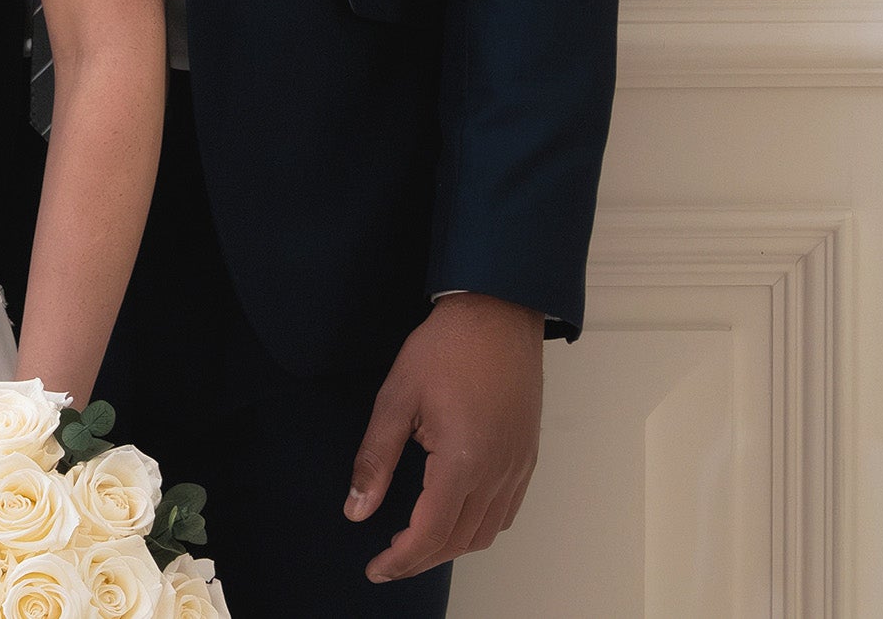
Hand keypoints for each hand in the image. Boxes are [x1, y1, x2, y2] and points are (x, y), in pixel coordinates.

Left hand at [346, 291, 542, 582]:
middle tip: (388, 558)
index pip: (430, 534)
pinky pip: (505, 512)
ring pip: (485, 533)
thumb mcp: (397, 396)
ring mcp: (517, 467)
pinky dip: (477, 527)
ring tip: (415, 541)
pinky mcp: (526, 457)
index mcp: (462, 461)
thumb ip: (375, 458)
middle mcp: (497, 473)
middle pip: (459, 541)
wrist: (497, 313)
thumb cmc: (445, 347)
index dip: (400, 559)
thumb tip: (356, 510)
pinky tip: (454, 516)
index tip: (375, 568)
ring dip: (449, 546)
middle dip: (421, 558)